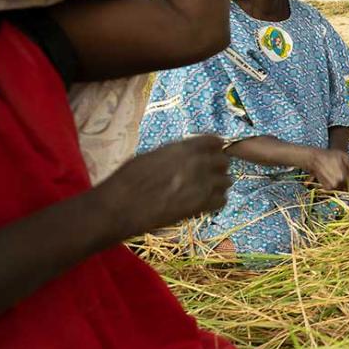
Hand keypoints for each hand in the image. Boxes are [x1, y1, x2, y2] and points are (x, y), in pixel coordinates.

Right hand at [96, 135, 229, 234]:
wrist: (121, 206)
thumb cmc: (128, 179)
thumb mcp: (152, 155)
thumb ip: (175, 153)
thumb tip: (186, 154)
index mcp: (183, 149)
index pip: (215, 141)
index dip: (214, 147)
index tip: (211, 153)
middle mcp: (197, 164)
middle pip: (224, 161)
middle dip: (217, 167)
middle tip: (207, 174)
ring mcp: (202, 185)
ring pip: (226, 181)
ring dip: (218, 184)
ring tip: (206, 190)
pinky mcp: (201, 206)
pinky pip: (221, 201)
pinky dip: (216, 202)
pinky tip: (205, 203)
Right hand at [302, 147, 348, 190]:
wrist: (314, 159)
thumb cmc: (331, 155)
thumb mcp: (345, 158)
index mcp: (345, 176)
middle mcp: (338, 183)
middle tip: (345, 173)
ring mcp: (332, 186)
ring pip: (343, 189)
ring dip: (343, 184)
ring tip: (338, 173)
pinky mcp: (327, 188)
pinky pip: (336, 189)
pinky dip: (336, 184)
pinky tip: (332, 176)